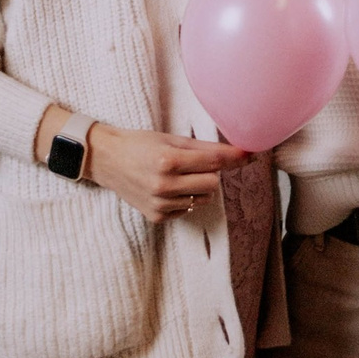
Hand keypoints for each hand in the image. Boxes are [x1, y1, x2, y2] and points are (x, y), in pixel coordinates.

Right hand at [86, 124, 249, 222]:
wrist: (107, 161)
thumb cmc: (140, 145)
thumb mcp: (171, 140)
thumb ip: (205, 148)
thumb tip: (238, 152)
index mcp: (168, 161)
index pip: (213, 162)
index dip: (235, 158)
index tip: (251, 155)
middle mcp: (164, 185)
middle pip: (213, 184)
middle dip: (209, 173)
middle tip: (193, 164)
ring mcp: (160, 204)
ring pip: (203, 199)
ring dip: (198, 188)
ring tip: (178, 177)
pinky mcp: (157, 217)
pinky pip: (188, 209)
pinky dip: (184, 199)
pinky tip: (167, 188)